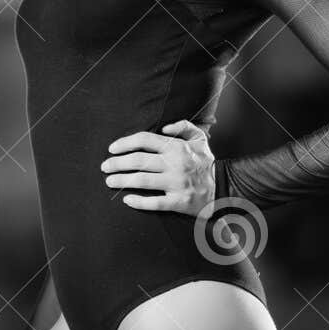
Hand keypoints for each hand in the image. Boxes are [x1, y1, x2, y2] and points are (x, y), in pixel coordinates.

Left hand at [100, 119, 215, 215]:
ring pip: (142, 181)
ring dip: (122, 181)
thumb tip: (164, 127)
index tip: (112, 148)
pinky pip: (154, 202)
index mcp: (176, 147)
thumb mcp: (199, 139)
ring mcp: (175, 184)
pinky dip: (139, 202)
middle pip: (138, 161)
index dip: (125, 143)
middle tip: (105, 167)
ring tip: (109, 181)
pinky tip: (127, 200)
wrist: (223, 187)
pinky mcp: (178, 202)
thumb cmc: (206, 162)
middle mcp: (174, 164)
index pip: (145, 140)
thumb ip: (183, 126)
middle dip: (117, 163)